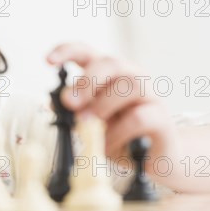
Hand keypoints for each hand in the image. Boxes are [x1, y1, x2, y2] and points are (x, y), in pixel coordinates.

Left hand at [47, 43, 179, 176]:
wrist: (152, 159)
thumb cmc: (117, 134)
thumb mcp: (90, 121)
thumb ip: (73, 110)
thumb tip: (53, 103)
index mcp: (107, 74)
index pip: (86, 52)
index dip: (67, 51)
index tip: (47, 61)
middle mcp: (130, 77)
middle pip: (111, 63)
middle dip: (87, 81)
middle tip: (70, 103)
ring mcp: (149, 95)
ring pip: (129, 85)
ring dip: (103, 105)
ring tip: (87, 125)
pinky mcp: (162, 118)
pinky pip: (139, 118)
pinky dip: (117, 133)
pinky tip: (106, 145)